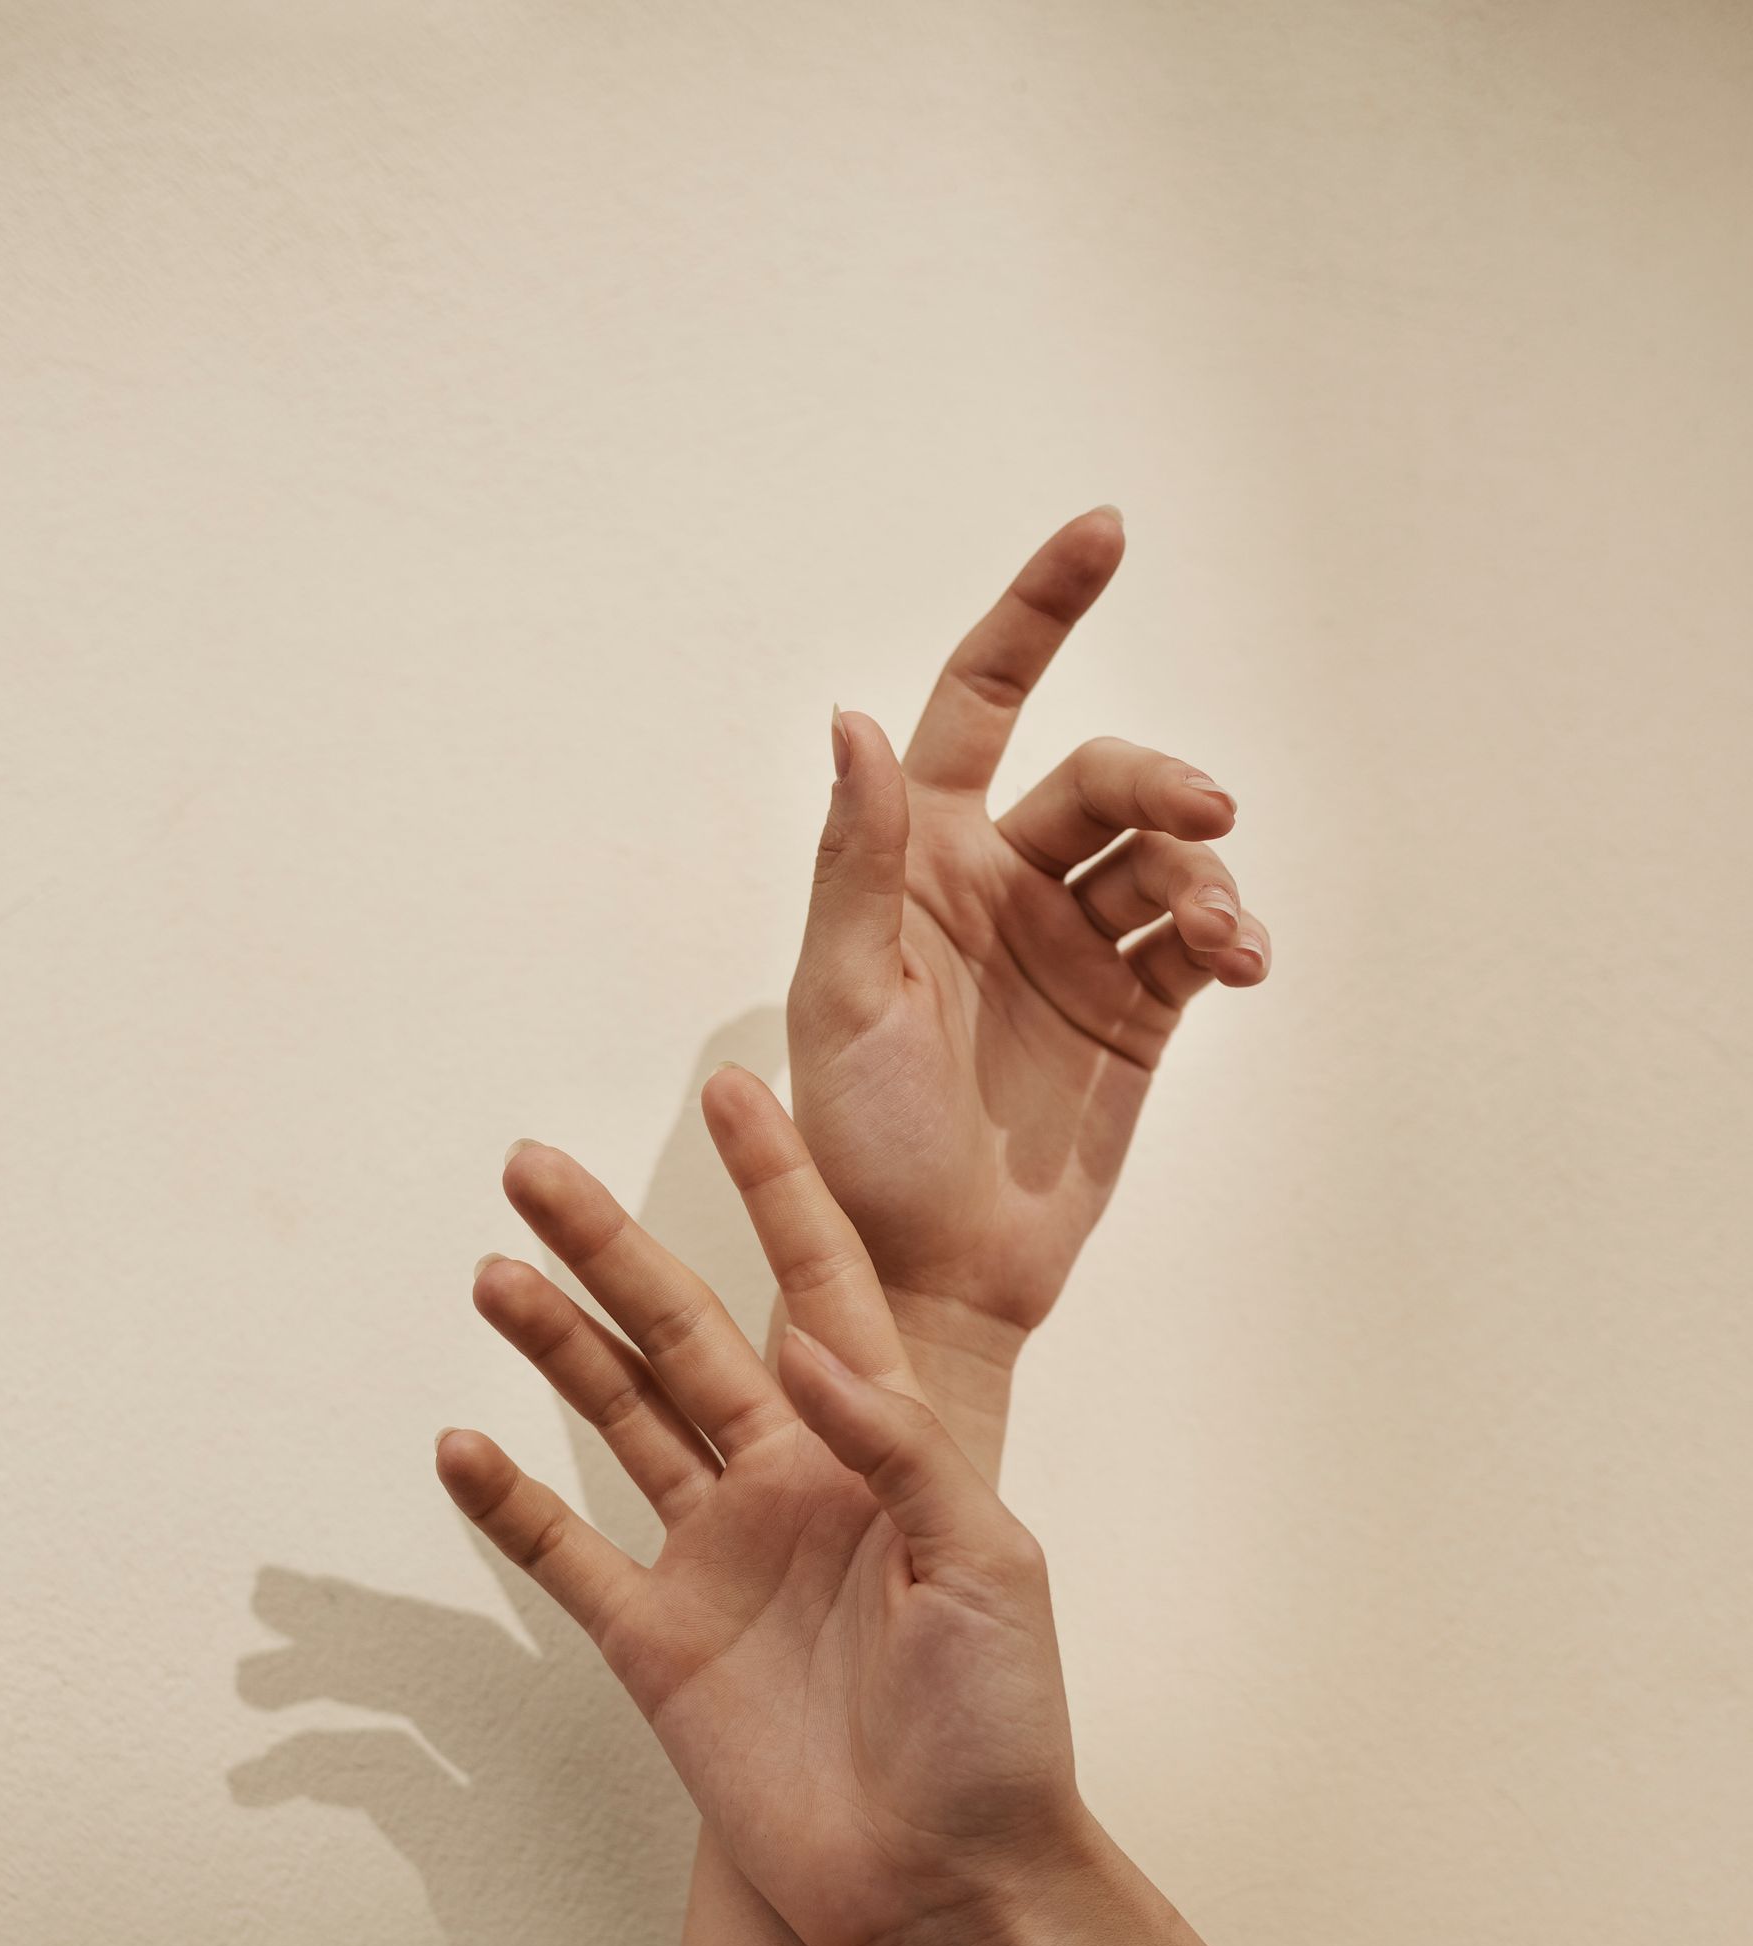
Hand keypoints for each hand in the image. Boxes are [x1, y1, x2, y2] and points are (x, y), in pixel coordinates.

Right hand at [436, 1069, 1086, 1945]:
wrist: (950, 1888)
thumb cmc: (1001, 1730)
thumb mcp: (987, 1569)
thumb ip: (899, 1448)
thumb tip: (805, 1348)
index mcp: (879, 1452)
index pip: (816, 1287)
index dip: (775, 1189)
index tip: (735, 1086)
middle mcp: (788, 1485)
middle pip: (681, 1333)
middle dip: (611, 1247)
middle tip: (530, 1163)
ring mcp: (717, 1561)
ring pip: (616, 1419)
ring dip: (554, 1344)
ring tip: (493, 1268)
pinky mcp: (660, 1646)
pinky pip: (568, 1553)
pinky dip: (510, 1503)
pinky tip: (461, 1443)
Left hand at [789, 509, 1268, 1428]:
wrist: (929, 1273)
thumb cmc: (857, 1143)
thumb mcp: (843, 999)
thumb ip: (858, 861)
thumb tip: (855, 723)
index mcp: (920, 858)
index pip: (981, 702)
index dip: (1039, 612)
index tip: (1105, 530)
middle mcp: (1002, 883)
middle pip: (1104, 783)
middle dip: (1163, 784)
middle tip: (1208, 816)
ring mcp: (1074, 945)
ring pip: (1165, 858)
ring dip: (1205, 877)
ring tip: (1222, 940)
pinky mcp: (1134, 1011)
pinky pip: (1198, 939)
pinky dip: (1230, 934)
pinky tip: (1243, 962)